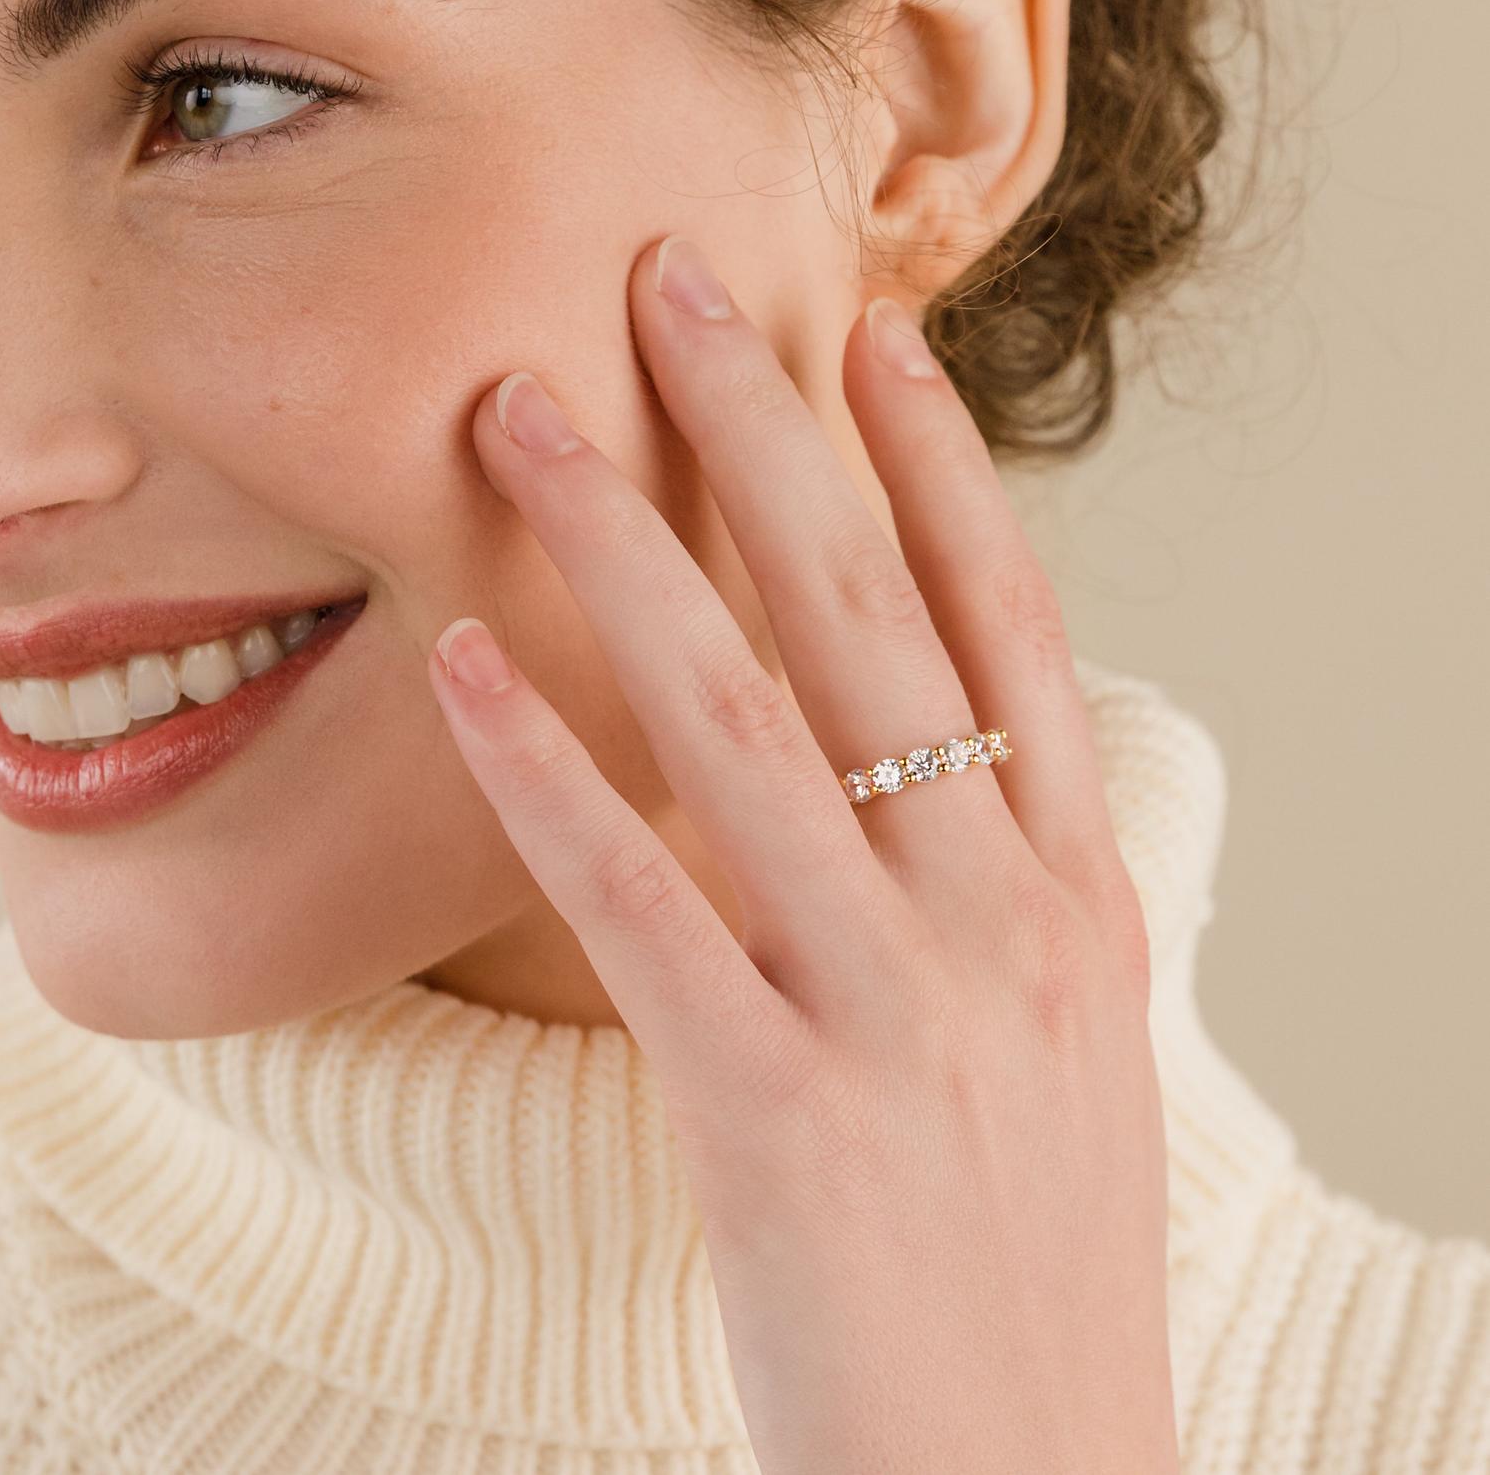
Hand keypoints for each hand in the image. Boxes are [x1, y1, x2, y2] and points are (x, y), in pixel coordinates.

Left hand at [422, 234, 1179, 1474]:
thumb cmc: (1033, 1251)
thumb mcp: (1068, 1038)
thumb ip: (1000, 882)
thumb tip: (923, 751)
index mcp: (1075, 891)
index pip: (1009, 623)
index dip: (936, 466)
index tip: (866, 332)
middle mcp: (994, 914)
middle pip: (863, 620)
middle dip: (763, 433)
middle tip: (672, 283)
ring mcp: (890, 1006)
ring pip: (738, 722)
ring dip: (622, 553)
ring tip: (525, 424)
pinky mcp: (771, 1107)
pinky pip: (637, 900)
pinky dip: (542, 773)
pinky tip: (459, 671)